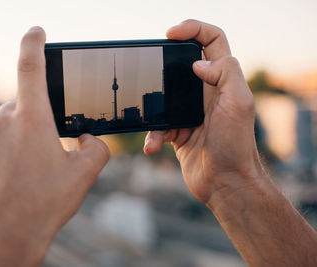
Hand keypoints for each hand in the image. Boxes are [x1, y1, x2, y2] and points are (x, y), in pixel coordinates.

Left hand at [0, 27, 109, 265]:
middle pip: (18, 112)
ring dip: (8, 147)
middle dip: (30, 127)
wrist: (4, 238)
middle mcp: (0, 124)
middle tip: (38, 158)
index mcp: (33, 120)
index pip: (31, 68)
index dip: (34, 44)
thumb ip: (96, 147)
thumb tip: (88, 138)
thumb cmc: (46, 204)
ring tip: (18, 178)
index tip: (36, 32)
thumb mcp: (85, 174)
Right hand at [144, 20, 264, 204]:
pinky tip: (154, 146)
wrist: (225, 183)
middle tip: (149, 66)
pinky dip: (153, 136)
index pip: (212, 41)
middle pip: (183, 65)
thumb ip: (225, 73)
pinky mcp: (179, 131)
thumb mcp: (238, 104)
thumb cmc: (235, 146)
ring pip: (165, 98)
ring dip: (155, 111)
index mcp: (223, 81)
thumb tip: (198, 63)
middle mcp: (207, 93)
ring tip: (157, 128)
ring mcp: (191, 112)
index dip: (194, 29)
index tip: (171, 33)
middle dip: (165, 65)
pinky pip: (159, 126)